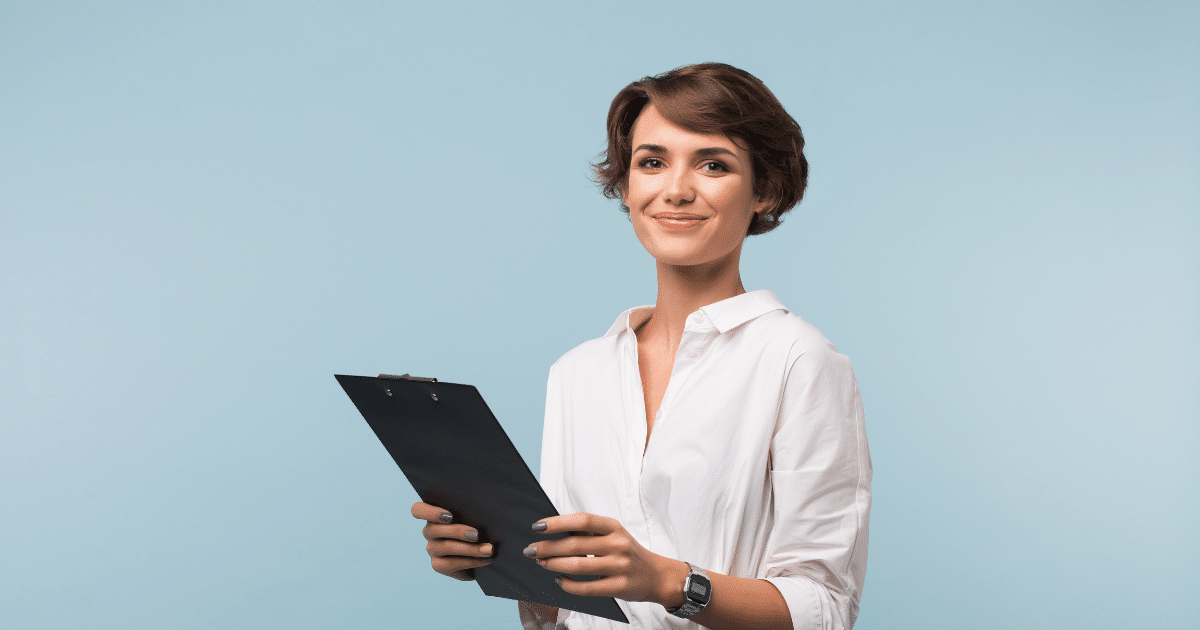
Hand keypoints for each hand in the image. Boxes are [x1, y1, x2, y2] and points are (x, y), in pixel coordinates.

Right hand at [411, 501, 493, 580]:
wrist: (481, 552)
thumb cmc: (479, 526)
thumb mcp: (475, 516)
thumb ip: (472, 511)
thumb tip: (483, 509)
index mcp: (434, 514)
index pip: (418, 510)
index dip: (430, 512)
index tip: (449, 516)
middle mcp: (429, 531)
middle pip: (434, 529)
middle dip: (457, 531)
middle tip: (476, 535)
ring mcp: (432, 548)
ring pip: (446, 547)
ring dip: (470, 549)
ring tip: (488, 549)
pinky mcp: (437, 565)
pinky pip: (452, 563)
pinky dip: (472, 561)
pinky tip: (486, 559)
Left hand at [523, 512, 687, 606]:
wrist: (657, 575)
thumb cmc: (629, 553)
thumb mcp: (614, 535)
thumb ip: (589, 533)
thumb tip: (553, 533)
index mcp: (614, 527)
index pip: (582, 521)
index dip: (558, 523)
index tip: (537, 526)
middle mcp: (618, 544)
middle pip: (575, 545)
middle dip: (548, 548)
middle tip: (531, 550)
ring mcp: (619, 566)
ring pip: (578, 567)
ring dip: (553, 565)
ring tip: (541, 563)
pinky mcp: (619, 587)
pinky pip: (587, 588)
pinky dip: (568, 585)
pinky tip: (559, 581)